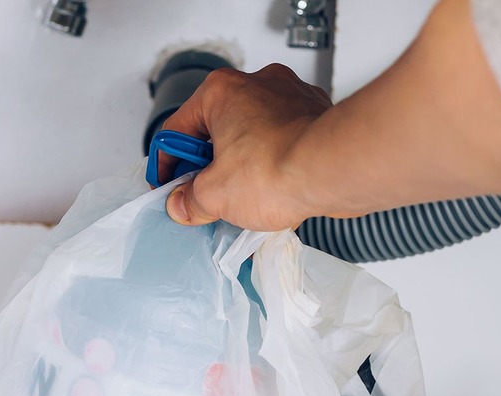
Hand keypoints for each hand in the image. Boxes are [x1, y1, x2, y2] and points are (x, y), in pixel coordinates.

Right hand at [159, 64, 331, 230]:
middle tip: (206, 198)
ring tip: (245, 200)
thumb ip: (191, 200)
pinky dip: (276, 165)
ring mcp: (289, 98)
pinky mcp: (315, 117)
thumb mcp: (215, 196)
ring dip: (244, 167)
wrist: (332, 170)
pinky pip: (284, 141)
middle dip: (210, 167)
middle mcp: (256, 85)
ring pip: (253, 136)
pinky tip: (276, 192)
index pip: (178, 129)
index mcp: (221, 92)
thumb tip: (183, 204)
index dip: (168, 165)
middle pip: (217, 131)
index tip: (169, 187)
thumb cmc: (278, 168)